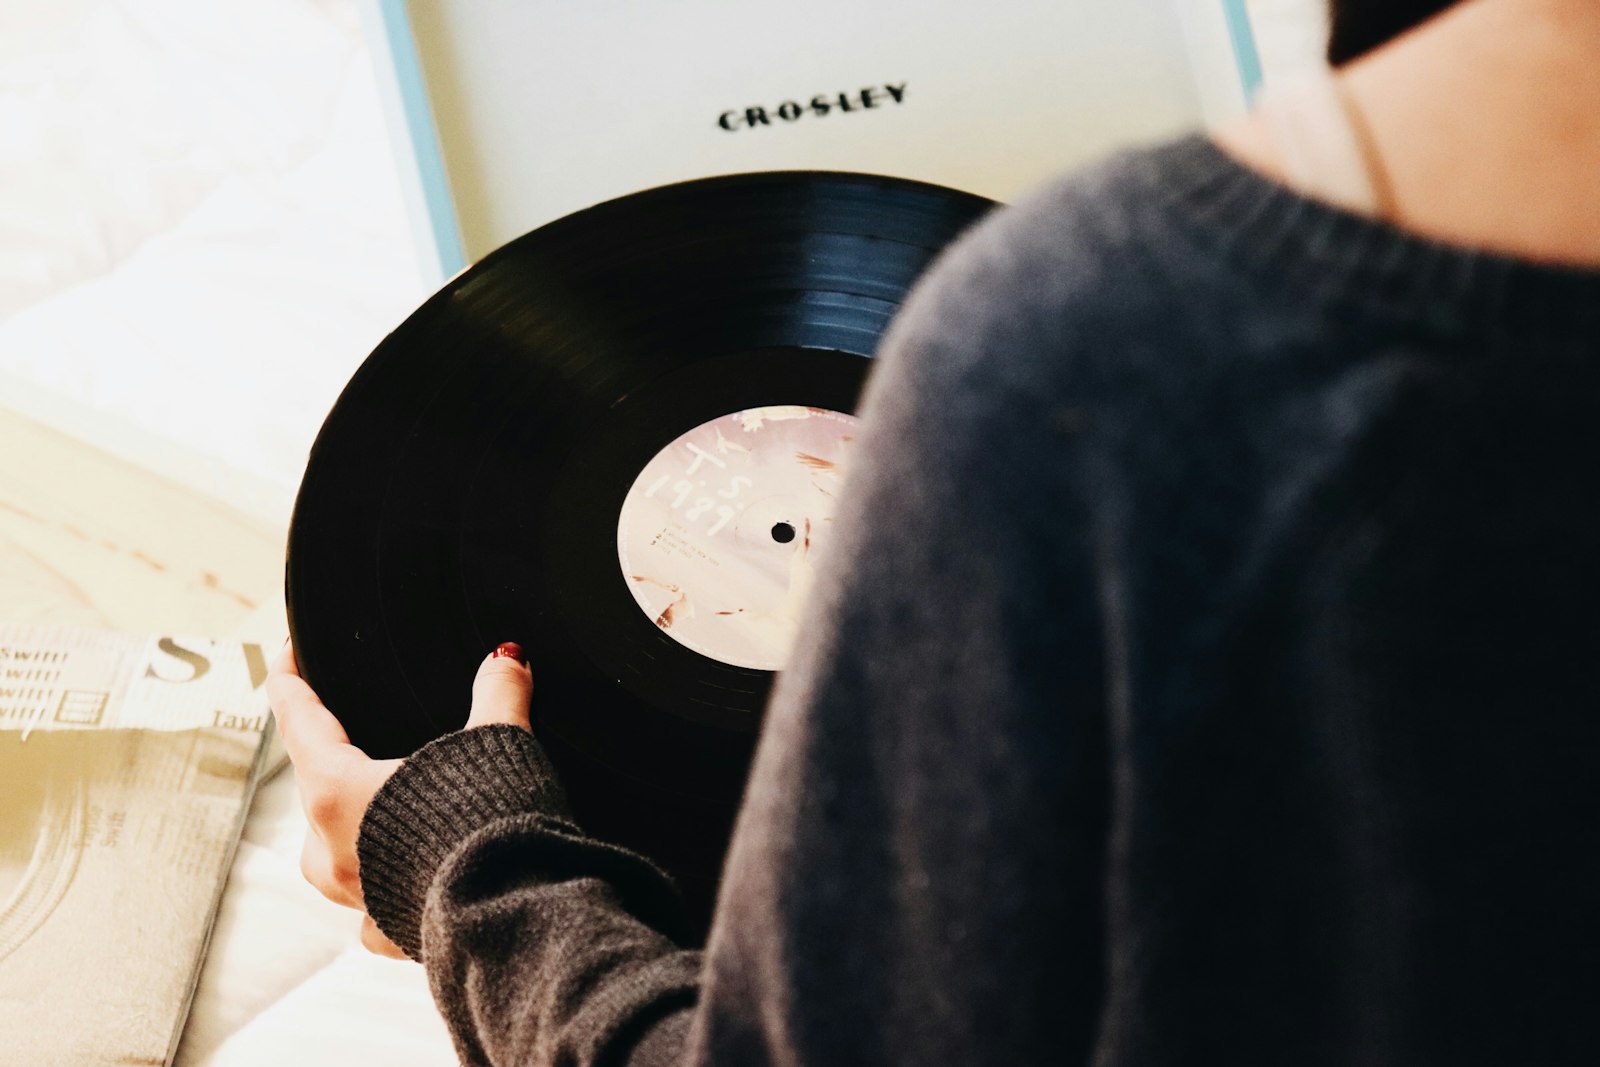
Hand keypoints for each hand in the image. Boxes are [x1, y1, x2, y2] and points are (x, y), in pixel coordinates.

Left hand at [267, 640, 533, 957]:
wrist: (517, 919)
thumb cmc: (494, 830)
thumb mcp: (499, 744)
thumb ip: (499, 694)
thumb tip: (507, 658)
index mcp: (339, 792)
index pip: (299, 720)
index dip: (290, 680)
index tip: (285, 656)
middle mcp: (332, 848)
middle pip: (313, 783)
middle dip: (331, 752)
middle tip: (351, 728)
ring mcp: (356, 896)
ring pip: (328, 849)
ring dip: (346, 823)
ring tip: (377, 807)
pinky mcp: (390, 932)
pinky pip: (369, 904)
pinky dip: (382, 885)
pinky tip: (406, 879)